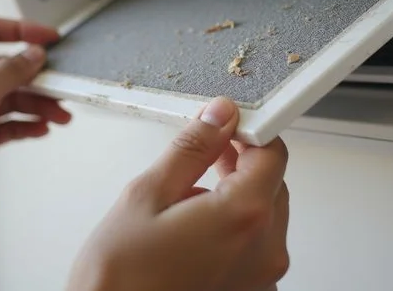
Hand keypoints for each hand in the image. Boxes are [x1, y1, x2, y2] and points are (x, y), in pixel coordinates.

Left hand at [0, 18, 71, 224]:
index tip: (49, 37)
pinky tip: (42, 128)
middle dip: (37, 78)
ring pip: (14, 96)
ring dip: (39, 105)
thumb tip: (35, 54)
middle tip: (61, 84)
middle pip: (8, 67)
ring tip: (59, 114)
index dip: (22, 31)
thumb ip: (11, 71)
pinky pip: (12, 122)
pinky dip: (29, 124)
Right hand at [67, 97, 289, 290]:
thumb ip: (192, 150)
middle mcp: (264, 250)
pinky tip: (195, 233)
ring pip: (264, 216)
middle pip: (272, 185)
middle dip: (242, 164)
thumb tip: (218, 117)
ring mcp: (260, 278)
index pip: (273, 153)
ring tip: (189, 201)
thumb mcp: (146, 196)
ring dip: (237, 198)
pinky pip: (255, 248)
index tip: (227, 126)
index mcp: (243, 217)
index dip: (250, 131)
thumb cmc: (119, 280)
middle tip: (204, 156)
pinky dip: (234, 231)